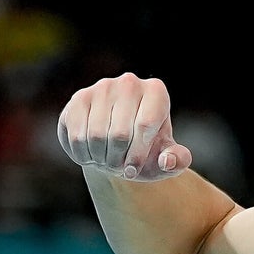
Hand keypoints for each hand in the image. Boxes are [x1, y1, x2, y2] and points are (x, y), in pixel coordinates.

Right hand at [57, 72, 192, 181]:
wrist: (119, 145)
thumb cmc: (148, 150)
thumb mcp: (167, 158)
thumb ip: (178, 161)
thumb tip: (168, 161)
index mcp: (156, 91)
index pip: (145, 125)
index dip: (137, 155)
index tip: (134, 170)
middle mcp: (129, 82)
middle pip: (119, 134)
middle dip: (118, 159)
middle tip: (119, 166)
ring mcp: (102, 87)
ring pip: (95, 135)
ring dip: (100, 158)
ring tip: (107, 160)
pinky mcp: (79, 98)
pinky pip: (76, 135)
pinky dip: (83, 154)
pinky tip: (91, 155)